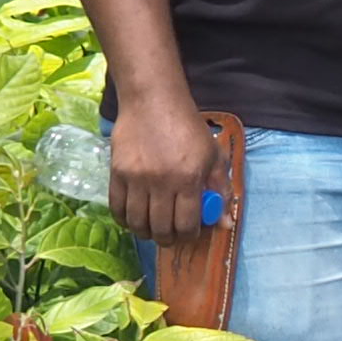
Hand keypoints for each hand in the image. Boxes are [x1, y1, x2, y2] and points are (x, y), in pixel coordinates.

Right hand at [105, 89, 220, 244]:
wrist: (152, 101)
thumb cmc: (188, 128)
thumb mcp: (213, 155)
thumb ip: (220, 189)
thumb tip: (224, 223)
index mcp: (189, 178)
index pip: (187, 223)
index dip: (189, 235)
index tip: (189, 233)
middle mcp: (162, 182)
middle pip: (161, 228)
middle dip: (167, 239)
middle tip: (170, 236)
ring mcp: (136, 178)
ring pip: (137, 222)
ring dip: (145, 233)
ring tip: (151, 230)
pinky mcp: (117, 173)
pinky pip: (117, 208)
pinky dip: (124, 220)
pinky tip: (133, 218)